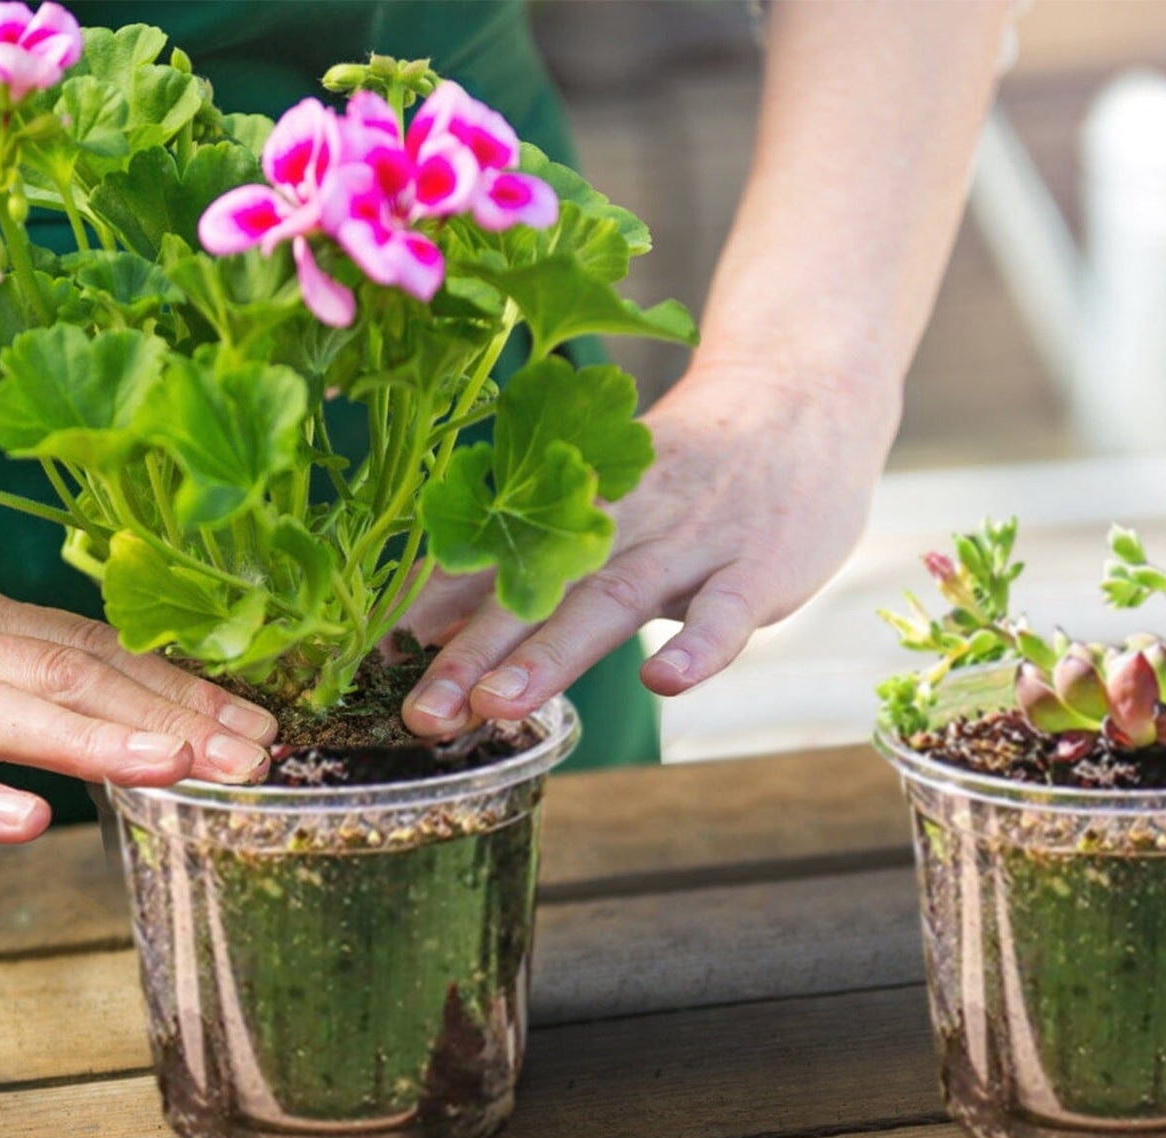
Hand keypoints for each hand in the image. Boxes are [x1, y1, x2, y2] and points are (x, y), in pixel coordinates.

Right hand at [0, 573, 276, 842]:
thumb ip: (7, 666)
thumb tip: (112, 700)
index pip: (96, 647)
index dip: (181, 683)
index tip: (255, 717)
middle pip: (71, 675)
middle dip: (172, 713)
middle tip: (255, 753)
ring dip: (96, 742)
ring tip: (177, 768)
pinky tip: (28, 823)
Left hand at [400, 356, 900, 733]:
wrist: (805, 397)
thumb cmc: (687, 467)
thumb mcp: (604, 501)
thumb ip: (527, 561)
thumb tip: (424, 621)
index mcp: (573, 506)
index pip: (490, 560)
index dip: (426, 610)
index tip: (361, 659)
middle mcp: (620, 519)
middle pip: (537, 588)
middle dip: (473, 652)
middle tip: (419, 712)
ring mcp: (691, 540)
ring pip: (615, 598)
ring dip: (555, 652)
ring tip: (498, 705)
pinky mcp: (759, 565)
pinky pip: (727, 610)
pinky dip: (698, 644)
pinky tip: (662, 681)